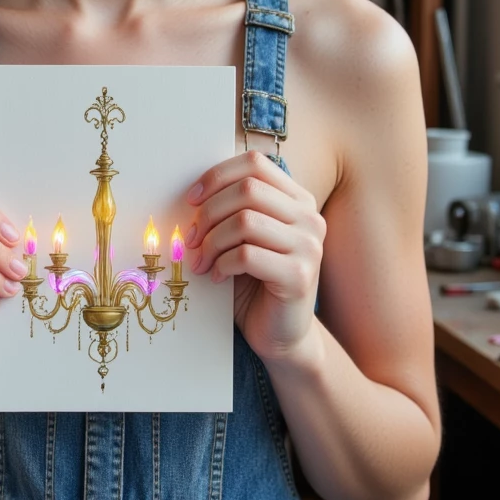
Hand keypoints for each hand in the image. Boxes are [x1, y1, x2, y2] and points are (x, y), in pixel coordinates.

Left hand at [184, 149, 325, 363]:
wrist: (280, 335)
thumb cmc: (255, 283)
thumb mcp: (242, 238)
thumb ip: (230, 210)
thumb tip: (190, 193)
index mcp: (298, 200)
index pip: (255, 164)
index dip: (217, 176)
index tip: (191, 199)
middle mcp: (309, 218)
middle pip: (247, 190)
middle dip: (209, 212)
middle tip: (191, 239)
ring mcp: (309, 246)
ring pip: (245, 221)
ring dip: (211, 242)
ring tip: (201, 261)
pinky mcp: (299, 276)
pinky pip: (247, 255)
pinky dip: (222, 264)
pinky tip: (218, 277)